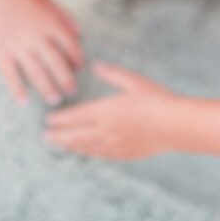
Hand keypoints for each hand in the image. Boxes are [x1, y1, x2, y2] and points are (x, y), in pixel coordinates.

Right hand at [0, 0, 82, 105]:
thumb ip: (64, 16)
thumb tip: (80, 32)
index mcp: (50, 23)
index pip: (70, 45)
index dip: (76, 58)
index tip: (78, 67)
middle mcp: (36, 36)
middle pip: (56, 63)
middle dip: (66, 79)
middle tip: (72, 91)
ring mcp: (18, 46)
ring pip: (36, 72)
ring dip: (47, 88)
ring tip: (55, 99)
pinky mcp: (0, 52)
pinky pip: (10, 75)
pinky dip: (17, 89)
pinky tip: (24, 101)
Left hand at [44, 61, 176, 159]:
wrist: (174, 125)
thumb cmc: (156, 99)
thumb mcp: (134, 81)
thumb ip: (113, 74)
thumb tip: (96, 65)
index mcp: (106, 110)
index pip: (76, 116)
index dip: (60, 118)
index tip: (48, 120)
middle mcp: (105, 130)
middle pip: (75, 135)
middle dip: (58, 136)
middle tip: (45, 136)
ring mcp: (114, 144)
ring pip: (85, 147)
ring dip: (70, 146)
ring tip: (60, 145)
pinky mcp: (125, 153)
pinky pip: (101, 155)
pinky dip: (89, 153)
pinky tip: (87, 152)